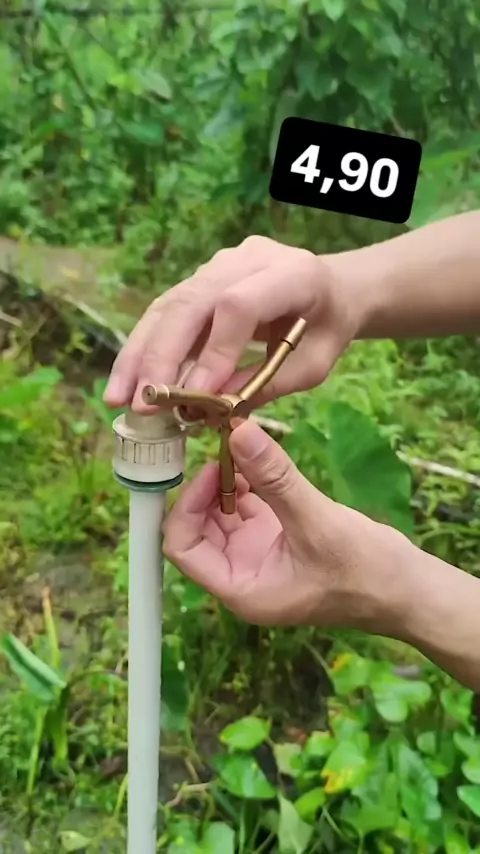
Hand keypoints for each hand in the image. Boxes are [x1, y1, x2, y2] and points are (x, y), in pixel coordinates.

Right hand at [104, 236, 364, 410]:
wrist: (332, 289)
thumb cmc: (328, 329)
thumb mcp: (312, 365)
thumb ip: (265, 383)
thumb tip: (210, 409)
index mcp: (293, 274)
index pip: (238, 305)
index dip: (214, 351)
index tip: (195, 398)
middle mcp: (248, 259)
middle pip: (191, 301)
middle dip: (160, 356)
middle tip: (139, 403)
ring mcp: (220, 264)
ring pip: (169, 305)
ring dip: (139, 354)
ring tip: (118, 398)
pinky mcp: (201, 278)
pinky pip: (167, 311)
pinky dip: (146, 348)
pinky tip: (129, 381)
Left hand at [163, 419, 411, 631]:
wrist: (407, 589)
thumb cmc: (364, 571)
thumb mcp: (317, 521)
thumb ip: (275, 477)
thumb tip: (239, 431)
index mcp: (241, 587)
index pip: (182, 549)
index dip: (187, 507)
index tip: (212, 469)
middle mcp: (241, 573)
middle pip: (197, 528)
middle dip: (206, 490)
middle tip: (226, 449)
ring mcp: (258, 555)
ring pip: (221, 514)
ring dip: (227, 482)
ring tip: (243, 449)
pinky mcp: (277, 538)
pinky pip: (247, 507)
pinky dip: (248, 483)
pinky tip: (259, 460)